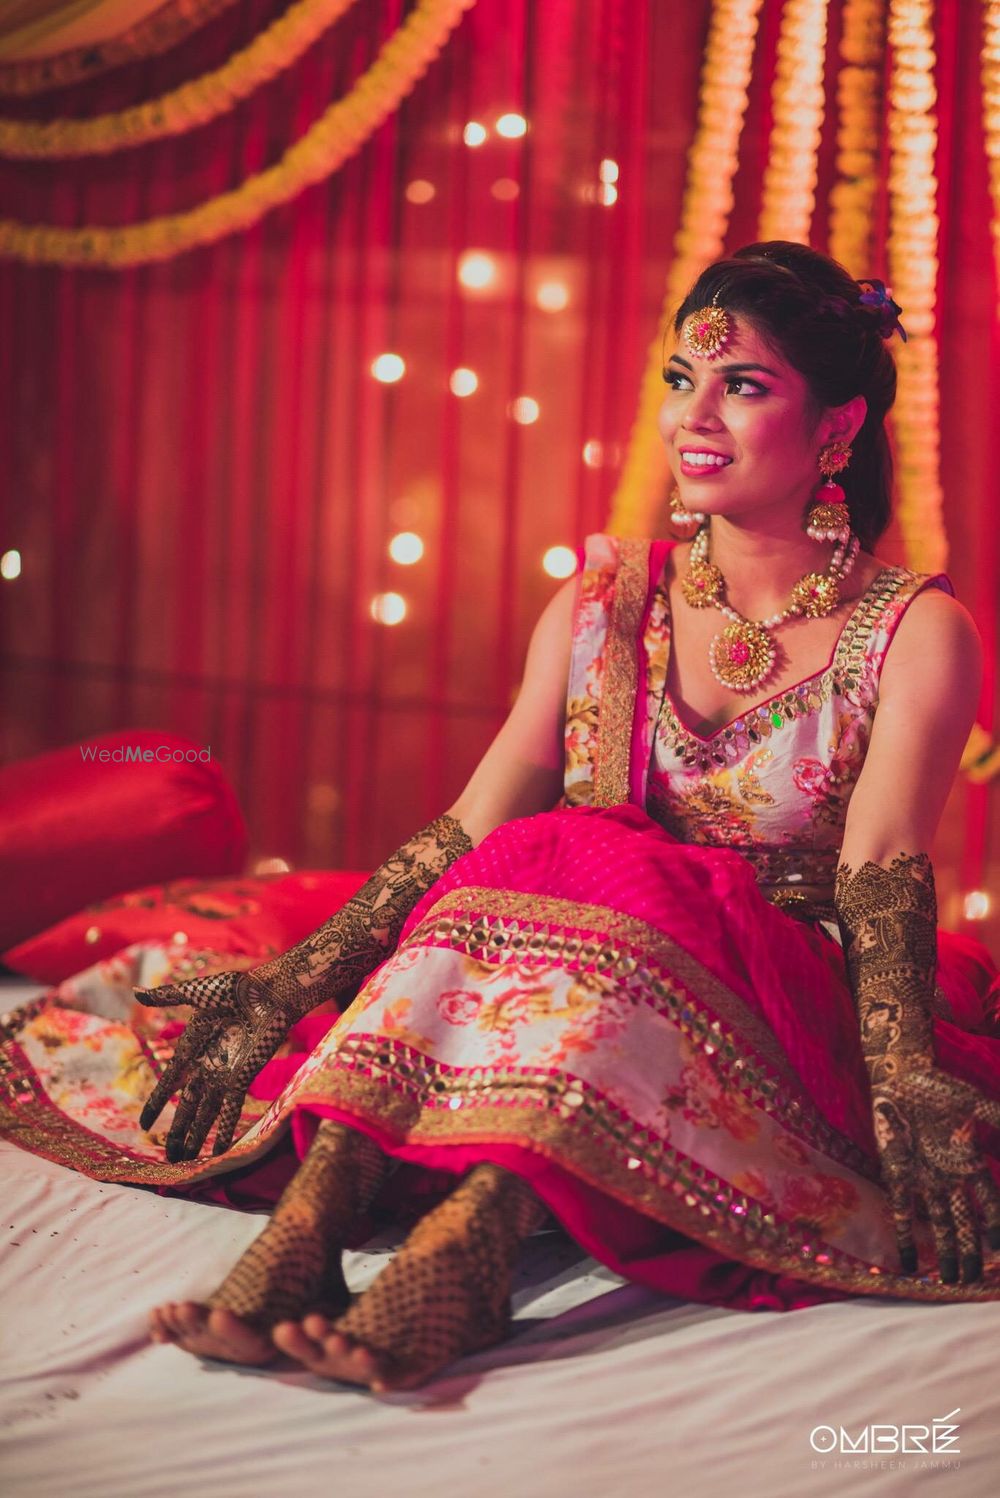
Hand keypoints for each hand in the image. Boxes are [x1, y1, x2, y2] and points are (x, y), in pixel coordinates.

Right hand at [135, 970, 295, 1161]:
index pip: (168, 1083)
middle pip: (187, 1107)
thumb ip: (166, 996)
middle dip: (177, 1132)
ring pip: (206, 1114)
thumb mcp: (196, 992)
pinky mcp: (243, 1078)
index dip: (155, 1104)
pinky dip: (223, 1132)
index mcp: (192, 1047)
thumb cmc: (235, 988)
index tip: (144, 1124)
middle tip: (168, 1158)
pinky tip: (217, 1153)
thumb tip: (135, 992)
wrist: (268, 991)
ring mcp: (224, 1074)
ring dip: (196, 1138)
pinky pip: (230, 1110)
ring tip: (186, 1163)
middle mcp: (206, 1066)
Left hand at [870, 1062, 999, 1283]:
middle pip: (964, 1223)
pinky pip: (902, 1212)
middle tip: (973, 1283)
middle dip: (969, 1253)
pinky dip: (905, 1239)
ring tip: (950, 1283)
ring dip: (943, 1254)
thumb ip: (998, 1120)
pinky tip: (908, 1265)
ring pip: (938, 1225)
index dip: (995, 1228)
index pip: (989, 1204)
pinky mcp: (898, 1176)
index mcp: (970, 1163)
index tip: (998, 1253)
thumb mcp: (973, 1104)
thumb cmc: (939, 1088)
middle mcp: (949, 1177)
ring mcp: (924, 1179)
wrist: (901, 1077)